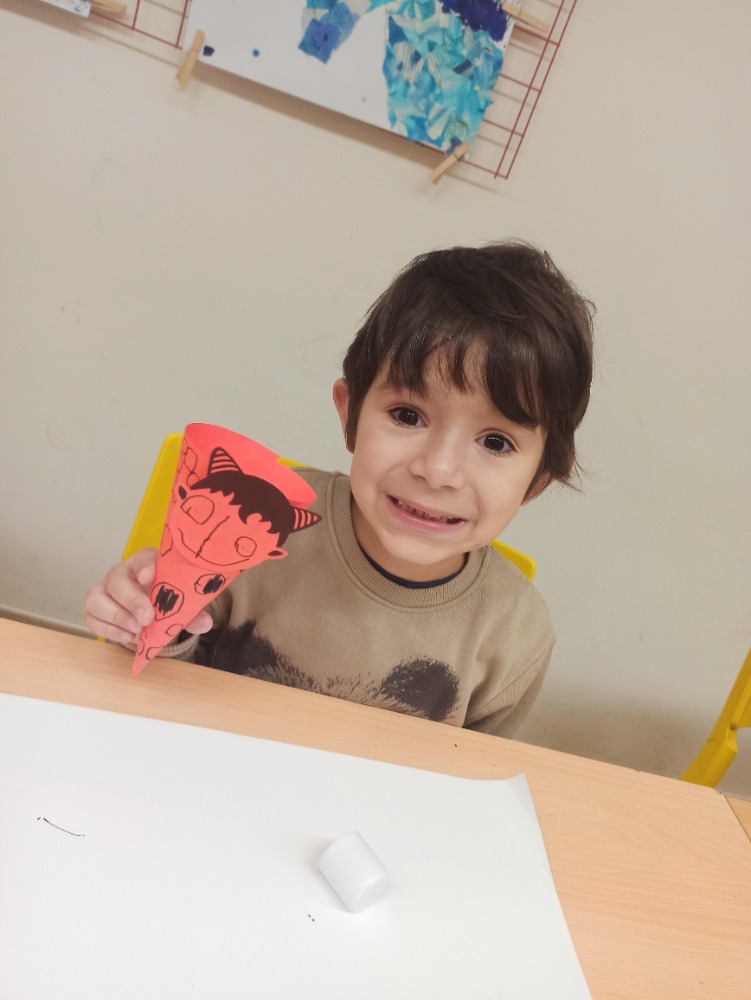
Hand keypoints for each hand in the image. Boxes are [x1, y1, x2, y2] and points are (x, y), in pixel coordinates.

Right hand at [83, 548, 212, 643]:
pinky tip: (127, 636)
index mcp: (145, 563)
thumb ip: (191, 611)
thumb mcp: (179, 602)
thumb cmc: (163, 598)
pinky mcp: (93, 609)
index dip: (146, 566)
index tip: (150, 577)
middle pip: (117, 580)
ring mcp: (103, 590)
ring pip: (96, 598)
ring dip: (117, 616)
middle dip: (132, 600)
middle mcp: (121, 572)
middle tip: (147, 618)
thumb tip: (205, 623)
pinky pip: (91, 618)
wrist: (146, 608)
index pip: (144, 558)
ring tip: (136, 630)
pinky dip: (108, 629)